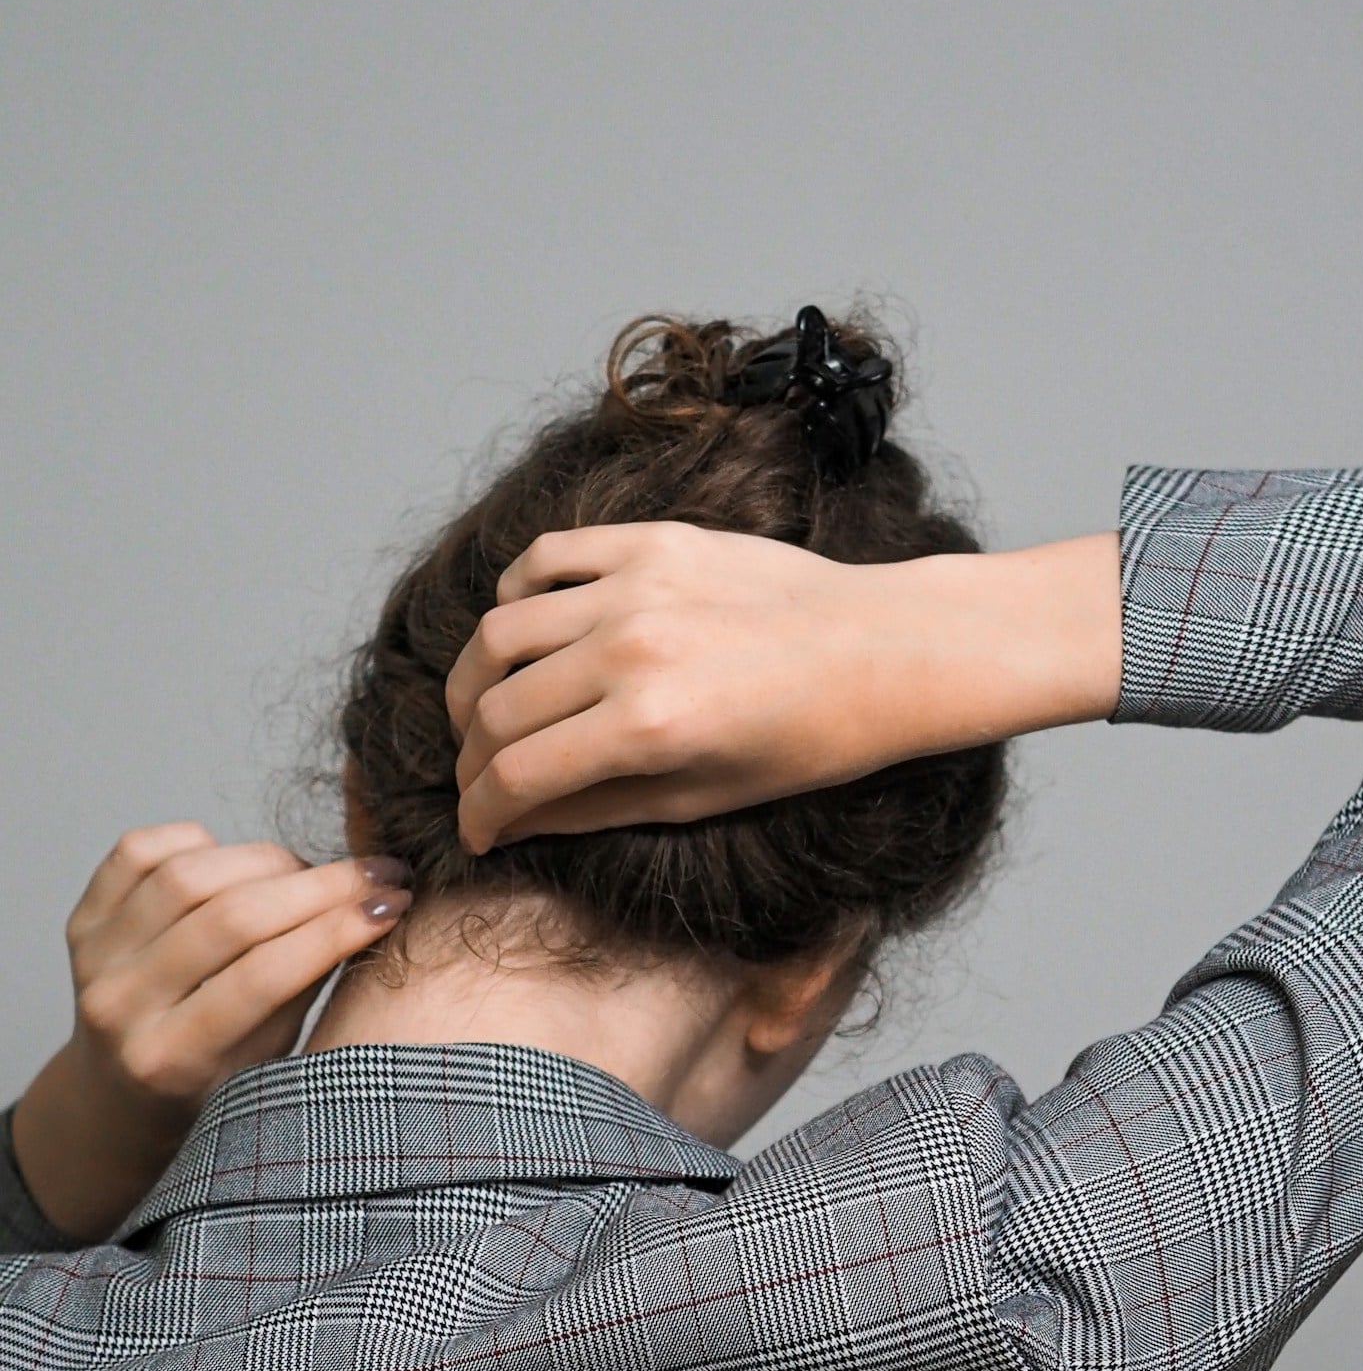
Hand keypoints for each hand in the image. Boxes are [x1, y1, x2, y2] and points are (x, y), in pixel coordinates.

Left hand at [12, 822, 412, 1239]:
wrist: (117, 1092)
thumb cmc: (211, 1080)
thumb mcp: (270, 1056)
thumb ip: (306, 984)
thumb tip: (373, 905)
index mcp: (170, 1059)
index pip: (264, 976)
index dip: (337, 930)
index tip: (393, 902)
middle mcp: (118, 1007)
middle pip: (229, 918)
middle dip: (320, 886)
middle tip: (377, 873)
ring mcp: (92, 959)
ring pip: (189, 875)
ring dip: (270, 862)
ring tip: (310, 874)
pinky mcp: (80, 920)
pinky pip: (139, 850)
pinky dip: (200, 841)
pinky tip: (238, 862)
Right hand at [446, 521, 1122, 854]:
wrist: (883, 650)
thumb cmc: (811, 740)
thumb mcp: (705, 796)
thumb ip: (599, 807)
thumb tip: (518, 821)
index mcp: (649, 728)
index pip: (516, 775)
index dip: (481, 813)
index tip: (478, 829)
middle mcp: (631, 650)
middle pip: (496, 708)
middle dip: (472, 757)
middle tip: (481, 776)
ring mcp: (638, 587)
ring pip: (501, 631)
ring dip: (476, 679)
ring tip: (487, 707)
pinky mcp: (653, 540)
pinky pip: (547, 558)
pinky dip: (517, 595)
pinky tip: (526, 629)